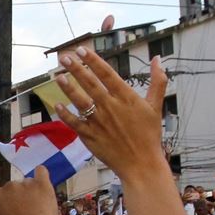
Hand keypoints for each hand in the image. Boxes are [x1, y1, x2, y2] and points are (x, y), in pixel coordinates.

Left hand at [54, 47, 167, 182]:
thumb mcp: (156, 106)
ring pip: (80, 101)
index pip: (106, 73)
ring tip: (58, 76)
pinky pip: (75, 123)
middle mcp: (110, 107)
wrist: (141, 164)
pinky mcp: (91, 137)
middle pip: (90, 83)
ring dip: (68, 88)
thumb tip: (157, 59)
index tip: (82, 50)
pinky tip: (57, 105)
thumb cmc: (149, 135)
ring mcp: (99, 122)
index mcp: (126, 97)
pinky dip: (65, 114)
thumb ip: (157, 81)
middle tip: (65, 57)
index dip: (93, 60)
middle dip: (76, 68)